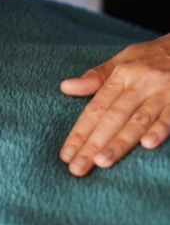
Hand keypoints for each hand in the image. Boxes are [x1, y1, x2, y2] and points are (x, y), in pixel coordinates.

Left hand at [59, 34, 169, 176]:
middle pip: (112, 117)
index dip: (80, 132)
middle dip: (93, 144)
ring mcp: (162, 91)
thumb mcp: (123, 59)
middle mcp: (140, 83)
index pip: (96, 108)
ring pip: (138, 120)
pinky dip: (159, 129)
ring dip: (120, 142)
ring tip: (102, 162)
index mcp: (122, 75)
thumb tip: (65, 87)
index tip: (66, 154)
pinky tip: (147, 144)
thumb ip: (97, 77)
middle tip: (77, 167)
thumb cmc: (152, 56)